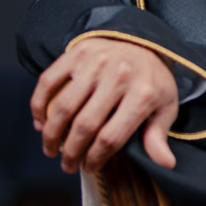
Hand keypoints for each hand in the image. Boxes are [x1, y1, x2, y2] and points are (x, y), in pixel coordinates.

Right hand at [31, 37, 180, 172]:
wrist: (142, 38)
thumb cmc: (152, 79)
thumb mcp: (165, 105)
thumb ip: (159, 134)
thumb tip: (166, 164)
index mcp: (143, 94)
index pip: (111, 137)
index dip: (96, 158)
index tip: (89, 168)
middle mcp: (118, 76)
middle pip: (85, 125)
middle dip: (71, 152)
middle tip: (67, 165)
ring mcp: (95, 63)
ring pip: (63, 107)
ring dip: (52, 134)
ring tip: (50, 149)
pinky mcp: (77, 52)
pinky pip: (48, 82)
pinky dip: (39, 106)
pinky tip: (40, 123)